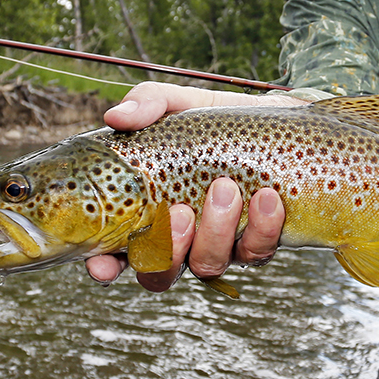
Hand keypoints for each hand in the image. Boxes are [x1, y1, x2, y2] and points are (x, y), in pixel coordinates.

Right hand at [84, 82, 294, 290]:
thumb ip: (147, 104)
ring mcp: (219, 245)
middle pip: (160, 273)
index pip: (116, 254)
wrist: (276, 119)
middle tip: (181, 211)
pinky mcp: (259, 243)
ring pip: (207, 265)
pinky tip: (267, 197)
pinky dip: (261, 228)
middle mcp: (181, 239)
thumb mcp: (180, 104)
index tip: (103, 263)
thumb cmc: (215, 121)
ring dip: (215, 232)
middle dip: (168, 249)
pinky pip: (256, 253)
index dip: (104, 266)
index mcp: (149, 213)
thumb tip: (116, 117)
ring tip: (226, 188)